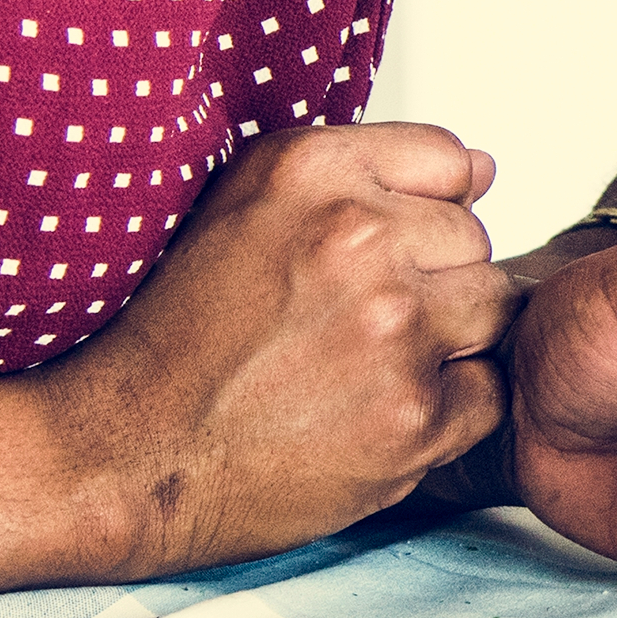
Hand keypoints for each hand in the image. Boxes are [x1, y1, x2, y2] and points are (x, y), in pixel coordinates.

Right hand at [39, 122, 513, 577]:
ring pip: (492, 310)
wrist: (124, 455)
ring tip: (366, 366)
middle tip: (352, 324)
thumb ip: (362, 173)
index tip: (372, 254)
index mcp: (311, 170)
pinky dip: (447, 410)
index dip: (418, 213)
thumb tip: (486, 170)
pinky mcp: (414, 416)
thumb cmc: (178, 338)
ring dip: (447, 341)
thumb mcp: (241, 206)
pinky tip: (373, 414)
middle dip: (431, 279)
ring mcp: (393, 328)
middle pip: (474, 239)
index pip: (452, 162)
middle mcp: (357, 237)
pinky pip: (489, 392)